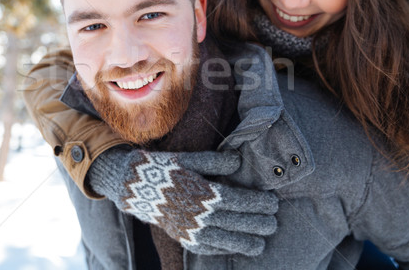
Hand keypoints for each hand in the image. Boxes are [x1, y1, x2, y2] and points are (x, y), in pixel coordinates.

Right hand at [88, 147, 277, 255]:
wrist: (133, 186)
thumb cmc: (165, 168)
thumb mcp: (189, 158)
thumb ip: (215, 161)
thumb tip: (239, 162)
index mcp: (201, 191)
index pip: (238, 200)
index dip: (258, 203)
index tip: (273, 202)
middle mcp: (197, 213)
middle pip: (235, 222)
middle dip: (258, 224)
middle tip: (274, 223)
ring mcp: (189, 229)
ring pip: (224, 240)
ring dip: (245, 243)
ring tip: (261, 243)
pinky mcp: (182, 238)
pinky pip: (208, 248)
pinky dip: (224, 249)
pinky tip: (235, 248)